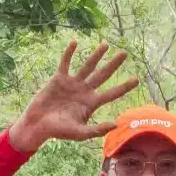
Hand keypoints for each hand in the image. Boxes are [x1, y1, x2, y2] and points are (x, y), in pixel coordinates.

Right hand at [7, 42, 139, 151]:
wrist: (38, 125)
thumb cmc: (59, 131)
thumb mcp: (80, 133)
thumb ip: (97, 130)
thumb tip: (116, 124)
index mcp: (91, 103)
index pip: (111, 94)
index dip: (123, 87)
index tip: (136, 80)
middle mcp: (84, 91)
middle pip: (103, 75)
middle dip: (113, 64)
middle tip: (125, 53)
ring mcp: (72, 83)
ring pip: (87, 66)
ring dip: (96, 55)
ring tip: (106, 44)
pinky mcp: (59, 78)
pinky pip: (65, 63)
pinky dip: (69, 53)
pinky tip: (75, 42)